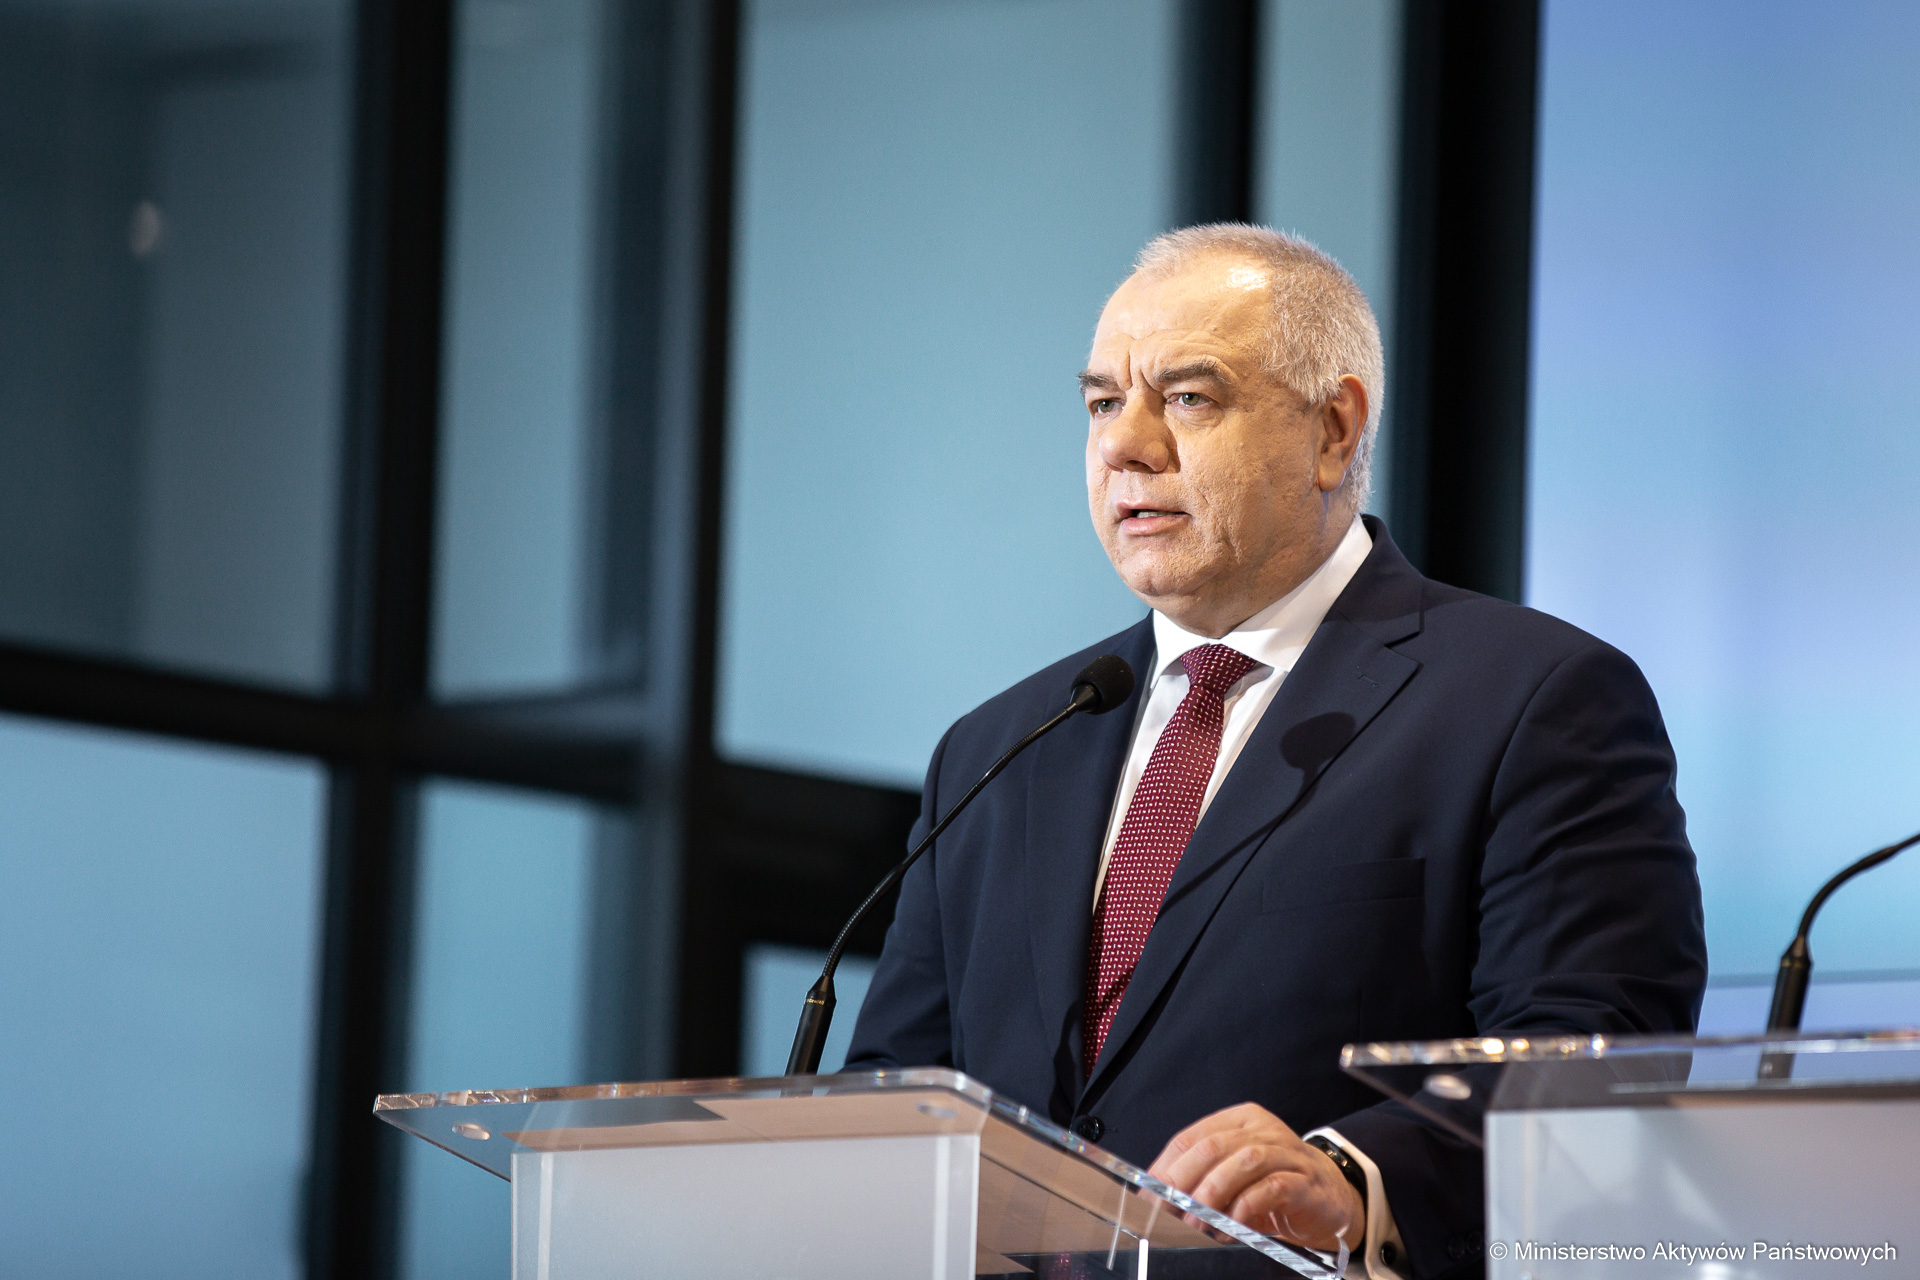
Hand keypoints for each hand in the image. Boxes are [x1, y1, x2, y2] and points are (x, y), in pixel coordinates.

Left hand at [1147, 1103, 1363, 1252]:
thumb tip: (1156, 1202)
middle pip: (1213, 1147)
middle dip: (1184, 1183)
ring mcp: (1287, 1152)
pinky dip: (1246, 1210)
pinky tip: (1231, 1228)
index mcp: (1238, 1121)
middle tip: (1168, 1215)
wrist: (1330, 1198)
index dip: (1165, 1170)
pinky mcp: (1305, 1181)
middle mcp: (1262, 1130)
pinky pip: (1272, 1189)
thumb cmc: (1274, 1186)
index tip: (1148, 1199)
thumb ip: (1202, 1180)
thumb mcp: (1234, 1177)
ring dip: (1213, 1195)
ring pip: (1243, 1162)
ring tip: (1198, 1224)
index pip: (1190, 1139)